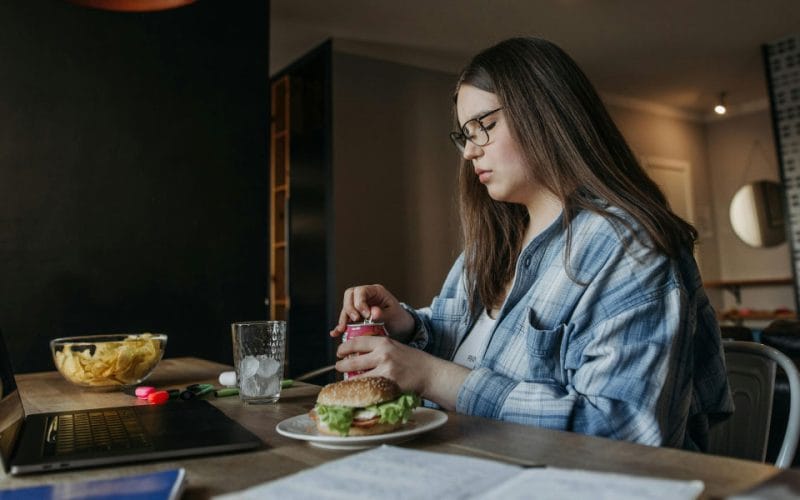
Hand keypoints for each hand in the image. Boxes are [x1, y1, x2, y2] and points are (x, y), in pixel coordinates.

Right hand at [329, 284, 414, 339]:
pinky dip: (340, 325)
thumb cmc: (399, 319)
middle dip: (349, 308)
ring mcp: (359, 306)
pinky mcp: (356, 316)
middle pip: (349, 296)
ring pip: (345, 307)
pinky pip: (345, 318)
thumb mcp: (394, 316)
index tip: (366, 315)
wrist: (401, 328)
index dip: (360, 302)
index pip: (361, 291)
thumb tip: (373, 312)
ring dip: (343, 318)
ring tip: (343, 329)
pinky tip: (335, 333)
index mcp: (376, 291)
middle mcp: (366, 296)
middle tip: (355, 320)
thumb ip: (383, 314)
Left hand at [336, 335, 469, 409]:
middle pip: (353, 361)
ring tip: (345, 382)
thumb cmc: (413, 361)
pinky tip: (359, 393)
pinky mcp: (389, 386)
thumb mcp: (395, 347)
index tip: (339, 352)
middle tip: (338, 367)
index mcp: (384, 343)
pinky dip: (362, 392)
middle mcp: (383, 355)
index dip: (344, 348)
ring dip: (349, 382)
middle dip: (342, 366)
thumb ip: (378, 350)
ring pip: (358, 379)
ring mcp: (385, 372)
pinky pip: (369, 390)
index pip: (357, 342)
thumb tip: (357, 355)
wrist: (431, 373)